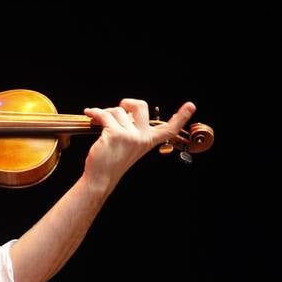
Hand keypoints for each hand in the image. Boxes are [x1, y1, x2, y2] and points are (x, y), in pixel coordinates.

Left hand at [81, 99, 196, 189]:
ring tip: (99, 121)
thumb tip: (123, 110)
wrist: (100, 178)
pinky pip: (104, 115)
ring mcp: (130, 136)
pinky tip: (90, 114)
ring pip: (117, 111)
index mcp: (148, 141)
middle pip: (141, 106)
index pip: (168, 129)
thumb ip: (133, 130)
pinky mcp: (115, 134)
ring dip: (105, 113)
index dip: (180, 117)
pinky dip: (95, 113)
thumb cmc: (112, 162)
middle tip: (119, 108)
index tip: (191, 106)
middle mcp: (142, 138)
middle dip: (127, 102)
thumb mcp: (130, 146)